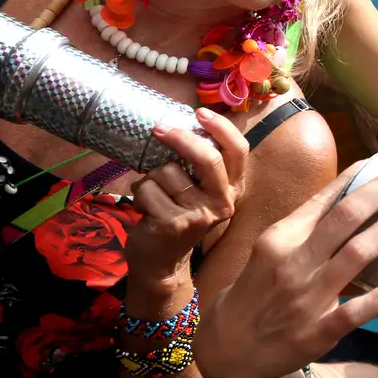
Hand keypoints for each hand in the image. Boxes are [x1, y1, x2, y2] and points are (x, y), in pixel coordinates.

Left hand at [124, 108, 247, 281]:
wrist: (161, 264)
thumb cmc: (175, 218)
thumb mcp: (196, 194)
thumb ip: (197, 167)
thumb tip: (180, 126)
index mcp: (230, 190)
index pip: (238, 152)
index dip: (222, 128)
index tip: (200, 112)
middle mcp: (222, 203)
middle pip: (207, 158)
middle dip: (181, 138)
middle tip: (159, 129)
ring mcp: (199, 215)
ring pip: (166, 172)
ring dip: (151, 179)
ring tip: (154, 197)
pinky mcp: (173, 223)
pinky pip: (147, 188)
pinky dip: (139, 194)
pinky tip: (146, 210)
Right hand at [196, 163, 377, 377]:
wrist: (228, 349)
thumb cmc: (256, 292)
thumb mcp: (270, 252)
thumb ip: (305, 230)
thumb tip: (348, 198)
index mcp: (280, 238)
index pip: (323, 201)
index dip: (356, 180)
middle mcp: (294, 262)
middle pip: (344, 218)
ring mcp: (307, 296)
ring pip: (357, 254)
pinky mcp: (319, 330)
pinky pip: (358, 308)